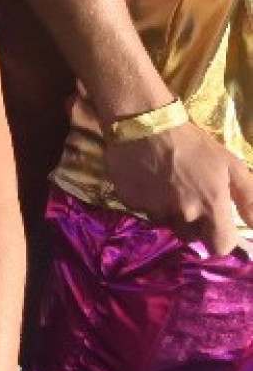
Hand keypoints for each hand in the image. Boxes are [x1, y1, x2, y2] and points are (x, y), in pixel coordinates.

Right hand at [104, 119, 252, 254]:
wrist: (146, 124)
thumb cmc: (194, 144)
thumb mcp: (232, 165)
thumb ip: (250, 200)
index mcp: (211, 207)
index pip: (220, 246)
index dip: (220, 239)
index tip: (217, 226)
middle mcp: (183, 214)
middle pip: (191, 236)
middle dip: (193, 224)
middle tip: (190, 199)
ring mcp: (154, 210)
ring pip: (166, 223)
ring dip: (169, 213)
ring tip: (167, 188)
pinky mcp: (130, 203)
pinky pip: (143, 211)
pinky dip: (148, 201)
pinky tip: (149, 182)